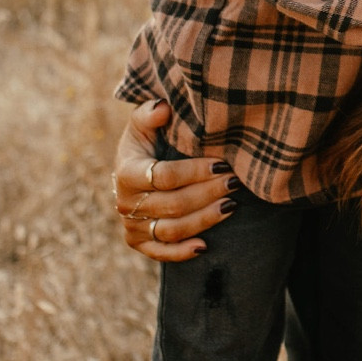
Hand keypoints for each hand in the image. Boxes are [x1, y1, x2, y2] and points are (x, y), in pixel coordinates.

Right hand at [112, 100, 235, 261]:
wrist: (135, 168)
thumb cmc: (146, 141)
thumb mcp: (143, 123)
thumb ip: (150, 113)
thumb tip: (163, 108)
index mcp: (127, 172)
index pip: (165, 176)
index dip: (196, 172)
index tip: (223, 165)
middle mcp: (126, 202)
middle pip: (173, 205)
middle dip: (208, 193)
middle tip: (235, 183)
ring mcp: (132, 225)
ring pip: (171, 230)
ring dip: (204, 220)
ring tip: (231, 205)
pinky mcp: (139, 242)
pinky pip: (160, 253)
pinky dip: (182, 252)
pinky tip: (205, 247)